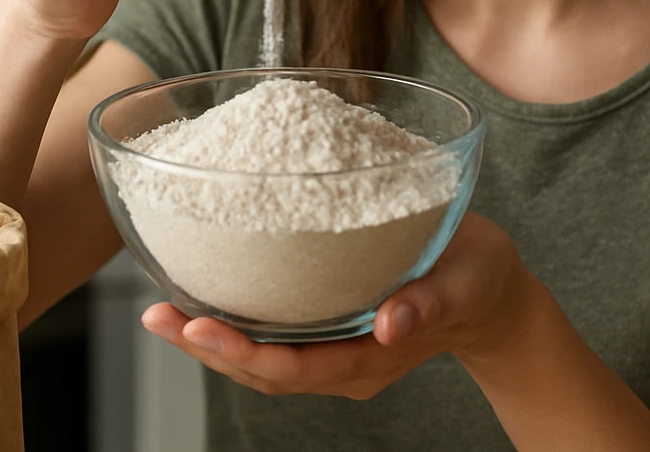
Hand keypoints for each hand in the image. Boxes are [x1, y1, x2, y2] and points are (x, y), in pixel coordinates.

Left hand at [141, 213, 533, 399]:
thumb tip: (391, 325)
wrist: (491, 289)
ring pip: (261, 356)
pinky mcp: (330, 323)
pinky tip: (205, 290)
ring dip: (209, 338)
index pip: (294, 368)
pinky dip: (234, 317)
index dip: (242, 353)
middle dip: (206, 350)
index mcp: (370, 358)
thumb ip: (429, 304)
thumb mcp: (463, 283)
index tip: (197, 329)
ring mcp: (335, 346)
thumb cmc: (478, 279)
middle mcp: (344, 360)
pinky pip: (273, 332)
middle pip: (262, 370)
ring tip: (162, 312)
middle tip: (158, 319)